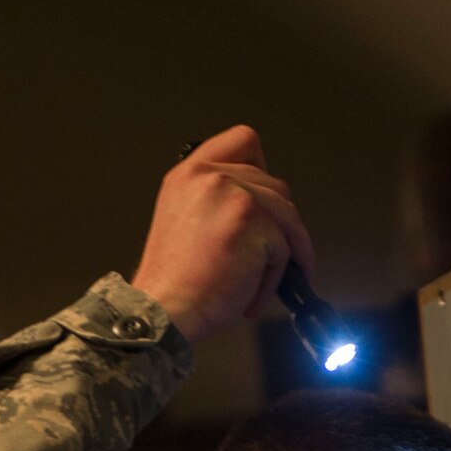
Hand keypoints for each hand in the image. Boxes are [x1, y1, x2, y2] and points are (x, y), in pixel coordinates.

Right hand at [130, 125, 315, 345]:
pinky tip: (248, 295)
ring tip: (255, 284)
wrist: (163, 310)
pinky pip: (285, 249)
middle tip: (269, 260)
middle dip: (280, 228)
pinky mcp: (251, 220)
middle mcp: (210, 176)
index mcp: (190, 174)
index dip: (263, 170)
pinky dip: (273, 279)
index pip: (244, 140)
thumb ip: (217, 203)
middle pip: (276, 187)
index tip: (264, 204)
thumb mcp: (184, 222)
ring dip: (281, 257)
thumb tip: (262, 212)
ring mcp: (233, 194)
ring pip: (287, 218)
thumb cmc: (174, 283)